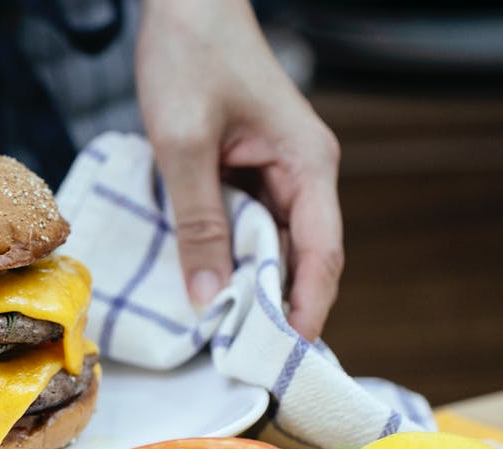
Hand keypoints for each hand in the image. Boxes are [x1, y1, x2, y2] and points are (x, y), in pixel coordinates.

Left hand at [136, 0, 343, 340]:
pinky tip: (203, 283)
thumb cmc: (190, 58)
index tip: (287, 357)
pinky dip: (227, 254)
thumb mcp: (184, 145)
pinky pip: (244, 223)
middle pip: (300, 256)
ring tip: (221, 335)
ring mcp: (275, 171)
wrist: (181, 4)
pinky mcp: (247, 168)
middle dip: (276, 307)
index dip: (307, 308)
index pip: (321, 254)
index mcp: (308, 165)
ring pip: (270, 243)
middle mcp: (302, 173)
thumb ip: (197, 222)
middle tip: (243, 359)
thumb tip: (208, 299)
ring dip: (248, 284)